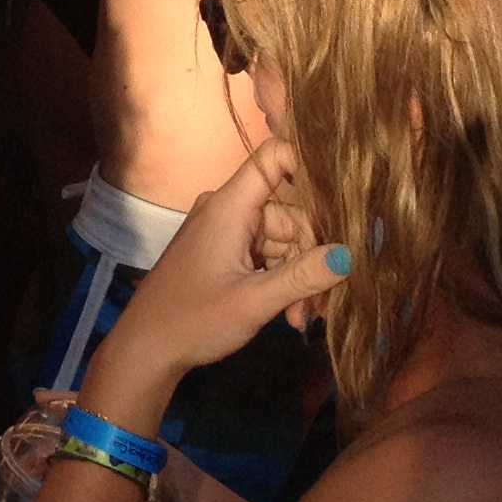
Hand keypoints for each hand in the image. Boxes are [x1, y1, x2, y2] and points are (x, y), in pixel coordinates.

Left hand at [87, 139, 345, 401]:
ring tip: (300, 320)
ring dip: (299, 278)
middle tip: (319, 306)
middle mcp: (229, 209)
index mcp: (229, 206)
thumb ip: (302, 276)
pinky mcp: (228, 251)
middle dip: (311, 258)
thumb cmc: (194, 319)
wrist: (150, 344)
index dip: (310, 166)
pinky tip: (291, 315)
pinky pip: (270, 255)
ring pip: (285, 241)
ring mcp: (228, 230)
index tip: (346, 202)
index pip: (274, 157)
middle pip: (291, 213)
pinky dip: (284, 281)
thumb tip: (351, 254)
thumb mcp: (254, 301)